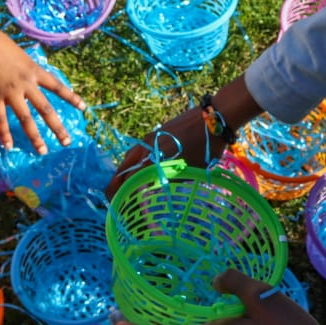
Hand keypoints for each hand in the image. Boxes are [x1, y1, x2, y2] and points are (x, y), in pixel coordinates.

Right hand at [0, 26, 85, 152]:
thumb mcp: (19, 53)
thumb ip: (25, 66)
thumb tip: (27, 74)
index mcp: (33, 70)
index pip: (57, 86)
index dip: (71, 97)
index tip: (83, 108)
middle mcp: (26, 84)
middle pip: (45, 109)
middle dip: (57, 127)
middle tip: (67, 142)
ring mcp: (10, 92)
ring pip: (26, 118)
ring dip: (35, 136)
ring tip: (42, 151)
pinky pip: (1, 119)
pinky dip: (5, 134)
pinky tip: (9, 146)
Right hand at [107, 106, 222, 197]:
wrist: (212, 119)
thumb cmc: (205, 148)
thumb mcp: (189, 171)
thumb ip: (172, 182)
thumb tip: (159, 193)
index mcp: (152, 159)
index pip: (128, 180)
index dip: (121, 194)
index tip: (117, 205)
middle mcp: (146, 147)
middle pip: (123, 168)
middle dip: (116, 184)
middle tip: (113, 197)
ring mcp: (150, 138)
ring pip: (129, 157)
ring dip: (124, 171)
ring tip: (124, 184)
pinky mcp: (156, 132)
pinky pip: (137, 150)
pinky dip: (133, 161)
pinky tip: (139, 168)